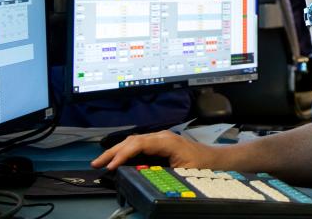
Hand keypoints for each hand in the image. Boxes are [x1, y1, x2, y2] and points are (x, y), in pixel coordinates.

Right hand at [90, 131, 217, 170]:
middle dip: (113, 151)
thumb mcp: (183, 171)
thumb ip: (164, 172)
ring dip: (116, 151)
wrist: (215, 159)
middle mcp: (161, 136)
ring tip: (101, 161)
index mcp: (167, 141)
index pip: (139, 143)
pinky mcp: (159, 143)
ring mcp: (160, 139)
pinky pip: (138, 144)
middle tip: (96, 163)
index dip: (123, 154)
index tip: (111, 166)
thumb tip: (145, 175)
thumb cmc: (202, 165)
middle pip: (132, 140)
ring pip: (133, 141)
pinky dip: (125, 151)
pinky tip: (117, 158)